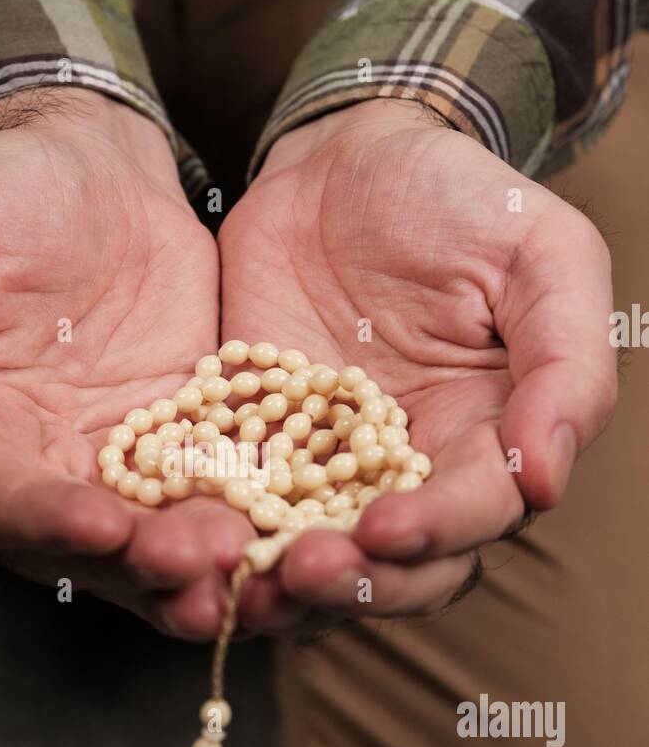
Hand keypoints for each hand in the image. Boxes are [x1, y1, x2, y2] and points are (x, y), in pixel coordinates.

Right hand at [0, 89, 250, 637]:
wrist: (93, 167)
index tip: (95, 521)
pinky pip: (208, 498)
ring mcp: (110, 471)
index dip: (35, 518)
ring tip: (240, 560)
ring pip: (146, 540)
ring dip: (192, 563)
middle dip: (134, 559)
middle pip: (74, 544)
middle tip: (196, 560)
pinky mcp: (181, 452)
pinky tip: (284, 532)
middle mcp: (27, 474)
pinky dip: (242, 521)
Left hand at [219, 99, 615, 629]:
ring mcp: (323, 469)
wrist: (344, 162)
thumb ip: (565, 363)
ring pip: (309, 554)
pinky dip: (210, 533)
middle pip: (392, 566)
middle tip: (301, 570)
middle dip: (352, 581)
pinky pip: (232, 505)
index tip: (384, 529)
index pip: (473, 516)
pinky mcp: (251, 449)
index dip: (435, 533)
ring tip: (241, 584)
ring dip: (277, 583)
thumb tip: (547, 478)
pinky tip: (181, 543)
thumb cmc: (459, 202)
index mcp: (487, 443)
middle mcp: (407, 475)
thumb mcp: (542, 256)